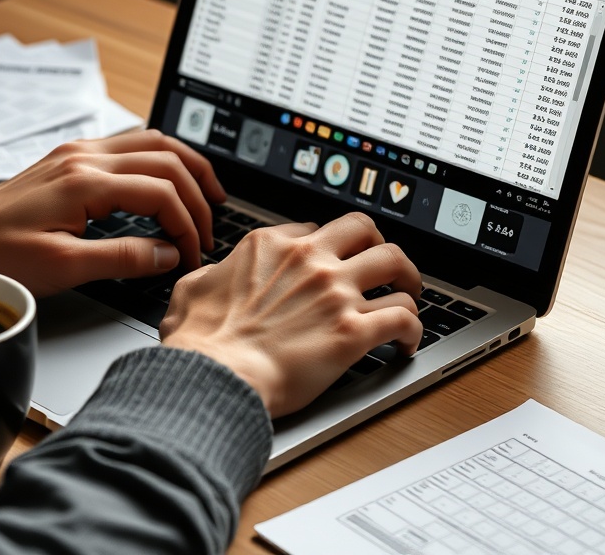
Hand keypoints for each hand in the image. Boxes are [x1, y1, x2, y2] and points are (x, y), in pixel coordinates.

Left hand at [0, 130, 225, 295]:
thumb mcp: (64, 268)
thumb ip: (125, 257)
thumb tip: (169, 254)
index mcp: (84, 181)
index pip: (161, 192)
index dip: (188, 225)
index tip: (193, 254)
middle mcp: (82, 157)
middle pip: (165, 156)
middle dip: (198, 190)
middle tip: (211, 223)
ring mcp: (74, 154)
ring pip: (149, 142)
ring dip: (183, 165)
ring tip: (205, 192)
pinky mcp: (66, 161)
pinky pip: (126, 147)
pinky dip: (156, 161)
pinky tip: (162, 181)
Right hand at [160, 213, 422, 417]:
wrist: (215, 375)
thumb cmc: (200, 341)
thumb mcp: (191, 289)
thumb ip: (212, 274)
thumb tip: (215, 276)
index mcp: (269, 246)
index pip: (314, 229)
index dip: (327, 246)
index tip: (332, 262)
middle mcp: (309, 261)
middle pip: (365, 229)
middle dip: (379, 244)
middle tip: (383, 265)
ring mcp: (335, 293)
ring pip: (395, 264)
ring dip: (406, 281)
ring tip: (408, 297)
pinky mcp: (354, 331)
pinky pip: (404, 318)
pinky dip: (412, 330)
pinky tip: (406, 344)